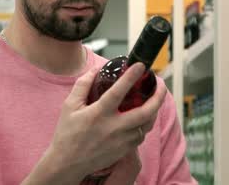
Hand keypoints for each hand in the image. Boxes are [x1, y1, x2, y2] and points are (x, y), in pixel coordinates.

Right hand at [44, 62, 166, 181]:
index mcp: (99, 114)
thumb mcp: (69, 105)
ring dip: (153, 111)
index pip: (119, 91)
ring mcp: (121, 141)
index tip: (140, 66)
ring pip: (146, 125)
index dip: (131, 76)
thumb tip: (96, 70)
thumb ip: (83, 85)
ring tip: (154, 100)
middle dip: (158, 97)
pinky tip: (142, 118)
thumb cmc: (67, 134)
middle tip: (161, 85)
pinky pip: (140, 136)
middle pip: (145, 112)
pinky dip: (144, 125)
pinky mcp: (123, 151)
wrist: (67, 163)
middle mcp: (113, 128)